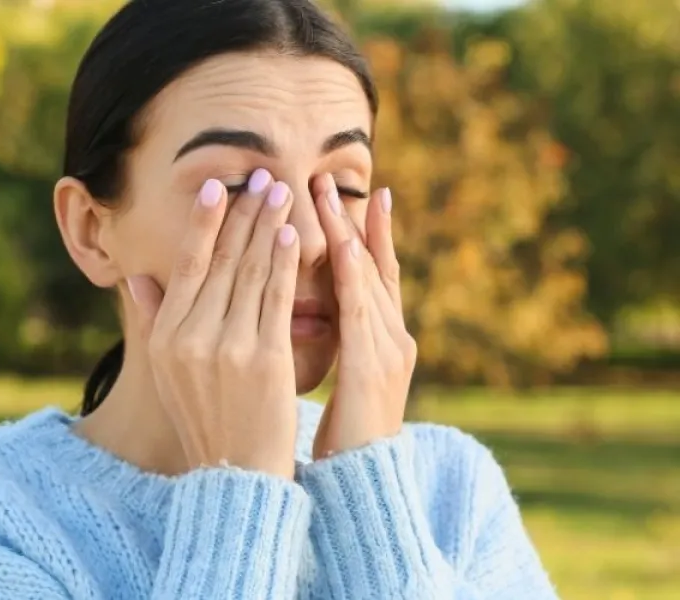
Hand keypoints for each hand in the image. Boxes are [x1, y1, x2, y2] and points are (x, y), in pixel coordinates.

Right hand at [127, 171, 300, 479]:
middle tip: (262, 175)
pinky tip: (291, 235)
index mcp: (167, 336)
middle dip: (244, 213)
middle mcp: (191, 337)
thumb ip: (152, 321)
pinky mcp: (265, 359)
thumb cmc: (204, 418)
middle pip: (222, 261)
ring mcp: (228, 347)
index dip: (204, 223)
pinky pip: (277, 300)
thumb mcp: (166, 372)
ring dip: (266, 226)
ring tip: (282, 192)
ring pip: (251, 273)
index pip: (188, 266)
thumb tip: (135, 277)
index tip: (218, 187)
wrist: (236, 474)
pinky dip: (284, 264)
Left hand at [311, 177, 416, 456]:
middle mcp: (391, 337)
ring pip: (367, 278)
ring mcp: (389, 350)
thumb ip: (327, 343)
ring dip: (348, 233)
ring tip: (329, 195)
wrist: (361, 487)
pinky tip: (338, 246)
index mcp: (379, 340)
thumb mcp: (337, 380)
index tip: (340, 195)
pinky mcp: (375, 368)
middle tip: (328, 177)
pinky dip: (352, 275)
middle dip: (351, 220)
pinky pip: (360, 312)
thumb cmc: (342, 436)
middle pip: (372, 266)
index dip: (357, 234)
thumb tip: (297, 315)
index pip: (368, 275)